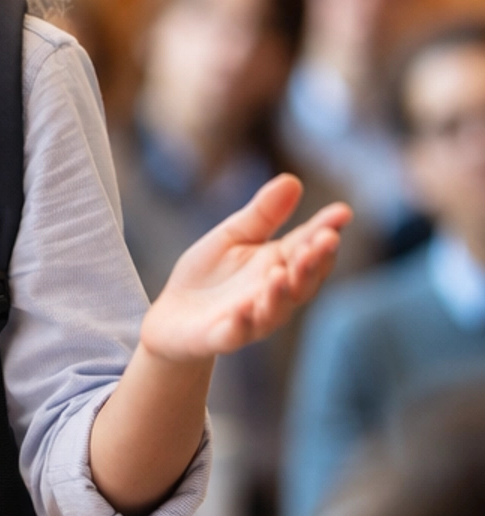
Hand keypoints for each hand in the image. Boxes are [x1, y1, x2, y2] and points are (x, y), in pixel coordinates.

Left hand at [140, 174, 350, 366]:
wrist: (172, 317)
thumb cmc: (210, 274)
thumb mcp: (234, 235)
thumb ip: (263, 214)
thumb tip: (292, 179)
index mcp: (280, 264)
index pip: (309, 247)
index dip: (326, 230)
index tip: (343, 212)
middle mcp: (273, 294)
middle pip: (303, 281)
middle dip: (315, 262)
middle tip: (326, 240)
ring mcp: (251, 318)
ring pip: (276, 309)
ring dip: (282, 293)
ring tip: (282, 272)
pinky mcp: (223, 336)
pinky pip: (237, 332)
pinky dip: (242, 322)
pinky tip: (244, 308)